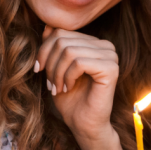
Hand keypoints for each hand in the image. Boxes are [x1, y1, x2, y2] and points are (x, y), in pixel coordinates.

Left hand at [35, 26, 119, 144]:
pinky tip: (67, 88)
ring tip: (57, 87)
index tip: (39, 70)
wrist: (83, 125)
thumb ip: (55, 46)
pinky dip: (67, 76)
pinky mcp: (111, 69)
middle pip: (62, 40)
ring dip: (56, 72)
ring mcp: (110, 56)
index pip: (61, 32)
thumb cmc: (70, 99)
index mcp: (94, 43)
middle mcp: (105, 46)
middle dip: (49, 63)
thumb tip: (47, 24)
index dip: (44, 50)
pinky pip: (78, 62)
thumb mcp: (56, 68)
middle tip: (49, 83)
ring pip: (68, 50)